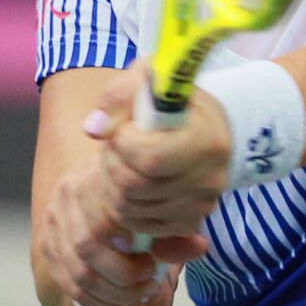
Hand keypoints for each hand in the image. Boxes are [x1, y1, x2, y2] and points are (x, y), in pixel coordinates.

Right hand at [37, 156, 172, 305]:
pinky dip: (100, 305)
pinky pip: (72, 287)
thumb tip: (198, 247)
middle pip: (87, 249)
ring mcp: (55, 226)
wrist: (103, 188)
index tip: (152, 264)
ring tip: (140, 298)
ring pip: (79, 274)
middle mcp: (67, 199)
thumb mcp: (159, 203)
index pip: (105, 219)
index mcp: (94, 176)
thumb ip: (176, 228)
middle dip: (123, 278)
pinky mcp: (50, 250)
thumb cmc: (135, 195)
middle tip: (148, 283)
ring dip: (114, 297)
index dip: (127, 250)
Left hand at [86, 63, 230, 243]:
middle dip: (112, 164)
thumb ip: (120, 96)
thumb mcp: (150, 78)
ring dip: (113, 185)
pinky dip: (125, 206)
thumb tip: (94, 129)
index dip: (123, 142)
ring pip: (131, 209)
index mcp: (207, 139)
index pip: (150, 158)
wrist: (205, 124)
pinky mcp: (189, 222)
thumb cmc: (173, 98)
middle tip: (115, 144)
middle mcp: (210, 178)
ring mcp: (201, 204)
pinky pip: (140, 226)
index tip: (124, 126)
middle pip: (135, 187)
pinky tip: (131, 181)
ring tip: (122, 160)